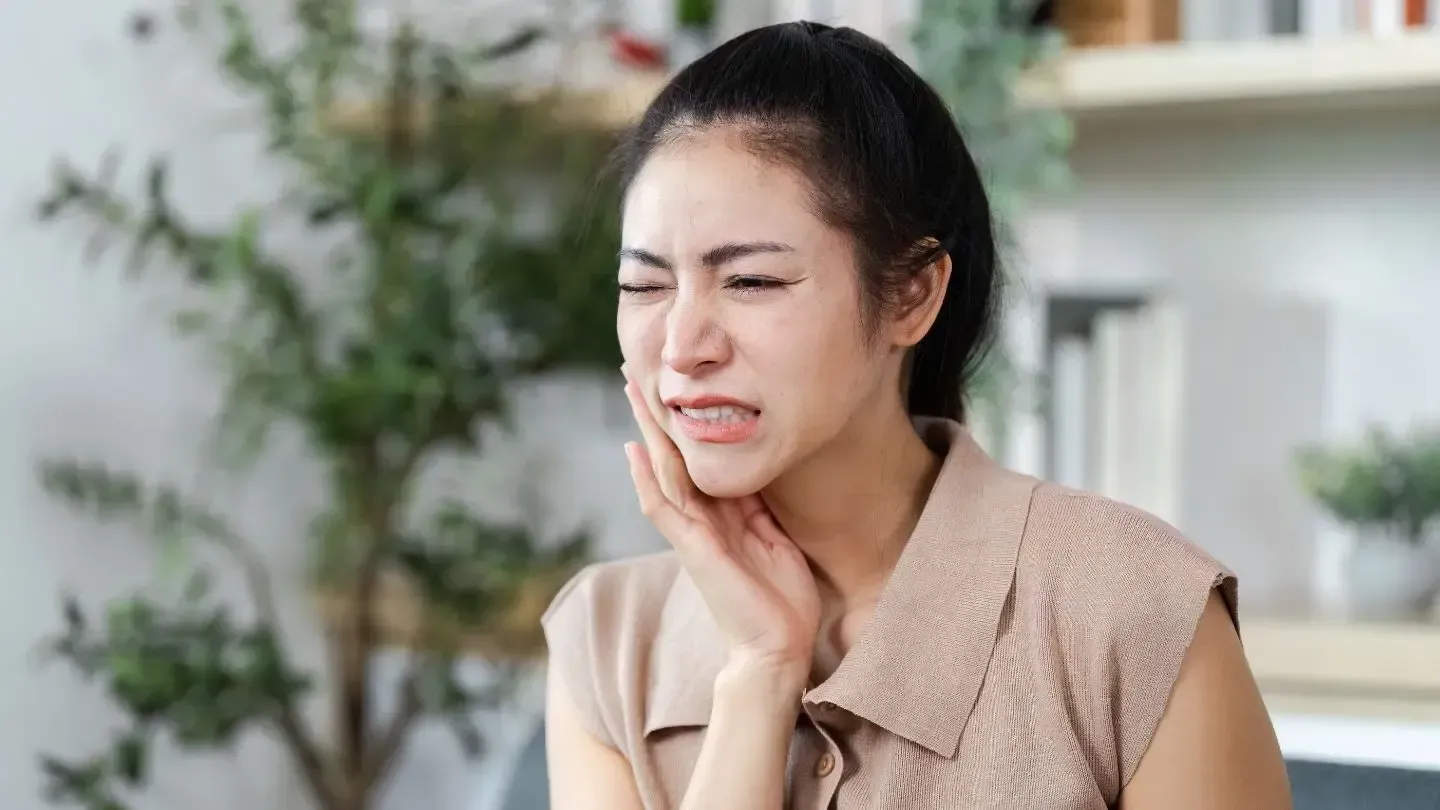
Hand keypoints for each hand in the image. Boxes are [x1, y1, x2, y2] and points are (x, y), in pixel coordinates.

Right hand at [621, 368, 819, 677]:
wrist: (777, 648)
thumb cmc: (781, 602)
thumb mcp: (774, 539)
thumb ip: (758, 509)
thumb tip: (756, 473)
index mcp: (720, 514)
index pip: (694, 458)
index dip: (681, 421)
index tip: (671, 386)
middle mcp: (699, 519)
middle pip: (669, 454)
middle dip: (653, 413)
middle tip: (632, 371)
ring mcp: (692, 534)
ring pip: (662, 470)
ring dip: (646, 429)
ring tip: (631, 390)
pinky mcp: (694, 549)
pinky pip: (664, 507)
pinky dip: (648, 478)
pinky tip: (635, 450)